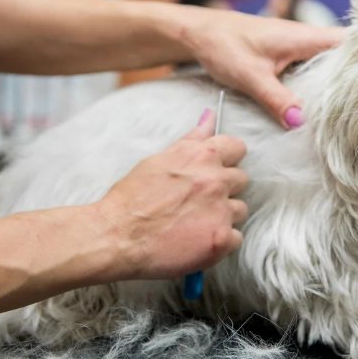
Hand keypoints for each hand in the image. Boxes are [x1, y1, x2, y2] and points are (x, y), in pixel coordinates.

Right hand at [93, 111, 247, 280]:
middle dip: (225, 188)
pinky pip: (237, 238)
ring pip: (240, 210)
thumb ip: (192, 140)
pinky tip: (198, 240)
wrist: (116, 236)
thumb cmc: (132, 198)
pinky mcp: (221, 239)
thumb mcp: (160, 159)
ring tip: (195, 222)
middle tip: (199, 200)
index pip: (238, 148)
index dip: (228, 159)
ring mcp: (221, 211)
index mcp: (203, 156)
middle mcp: (216, 181)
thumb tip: (211, 117)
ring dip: (224, 215)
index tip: (217, 169)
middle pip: (241, 180)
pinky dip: (221, 241)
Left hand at [182, 8, 343, 127]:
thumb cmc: (222, 45)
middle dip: (356, 74)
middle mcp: (305, 38)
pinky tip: (322, 104)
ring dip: (337, 81)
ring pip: (328, 62)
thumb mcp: (250, 76)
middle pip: (343, 54)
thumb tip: (300, 121)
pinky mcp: (286, 55)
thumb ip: (276, 99)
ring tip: (354, 106)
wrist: (196, 33)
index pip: (349, 41)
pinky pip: (312, 68)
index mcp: (303, 36)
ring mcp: (296, 46)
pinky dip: (318, 83)